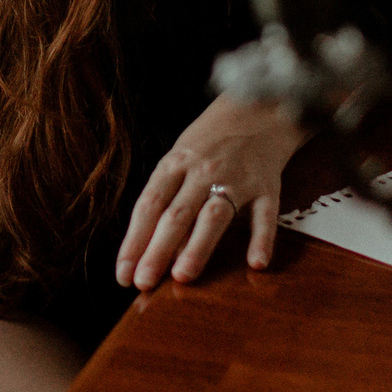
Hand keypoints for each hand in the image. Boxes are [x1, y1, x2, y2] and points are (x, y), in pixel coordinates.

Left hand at [116, 93, 303, 289]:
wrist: (258, 109)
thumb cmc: (210, 141)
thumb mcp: (180, 158)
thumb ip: (167, 197)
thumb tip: (148, 246)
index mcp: (175, 163)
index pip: (149, 205)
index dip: (134, 240)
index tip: (123, 274)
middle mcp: (203, 171)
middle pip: (176, 214)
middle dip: (157, 250)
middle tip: (143, 283)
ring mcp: (236, 179)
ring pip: (214, 216)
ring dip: (197, 247)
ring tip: (182, 276)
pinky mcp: (268, 186)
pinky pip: (265, 215)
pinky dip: (262, 239)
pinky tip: (256, 263)